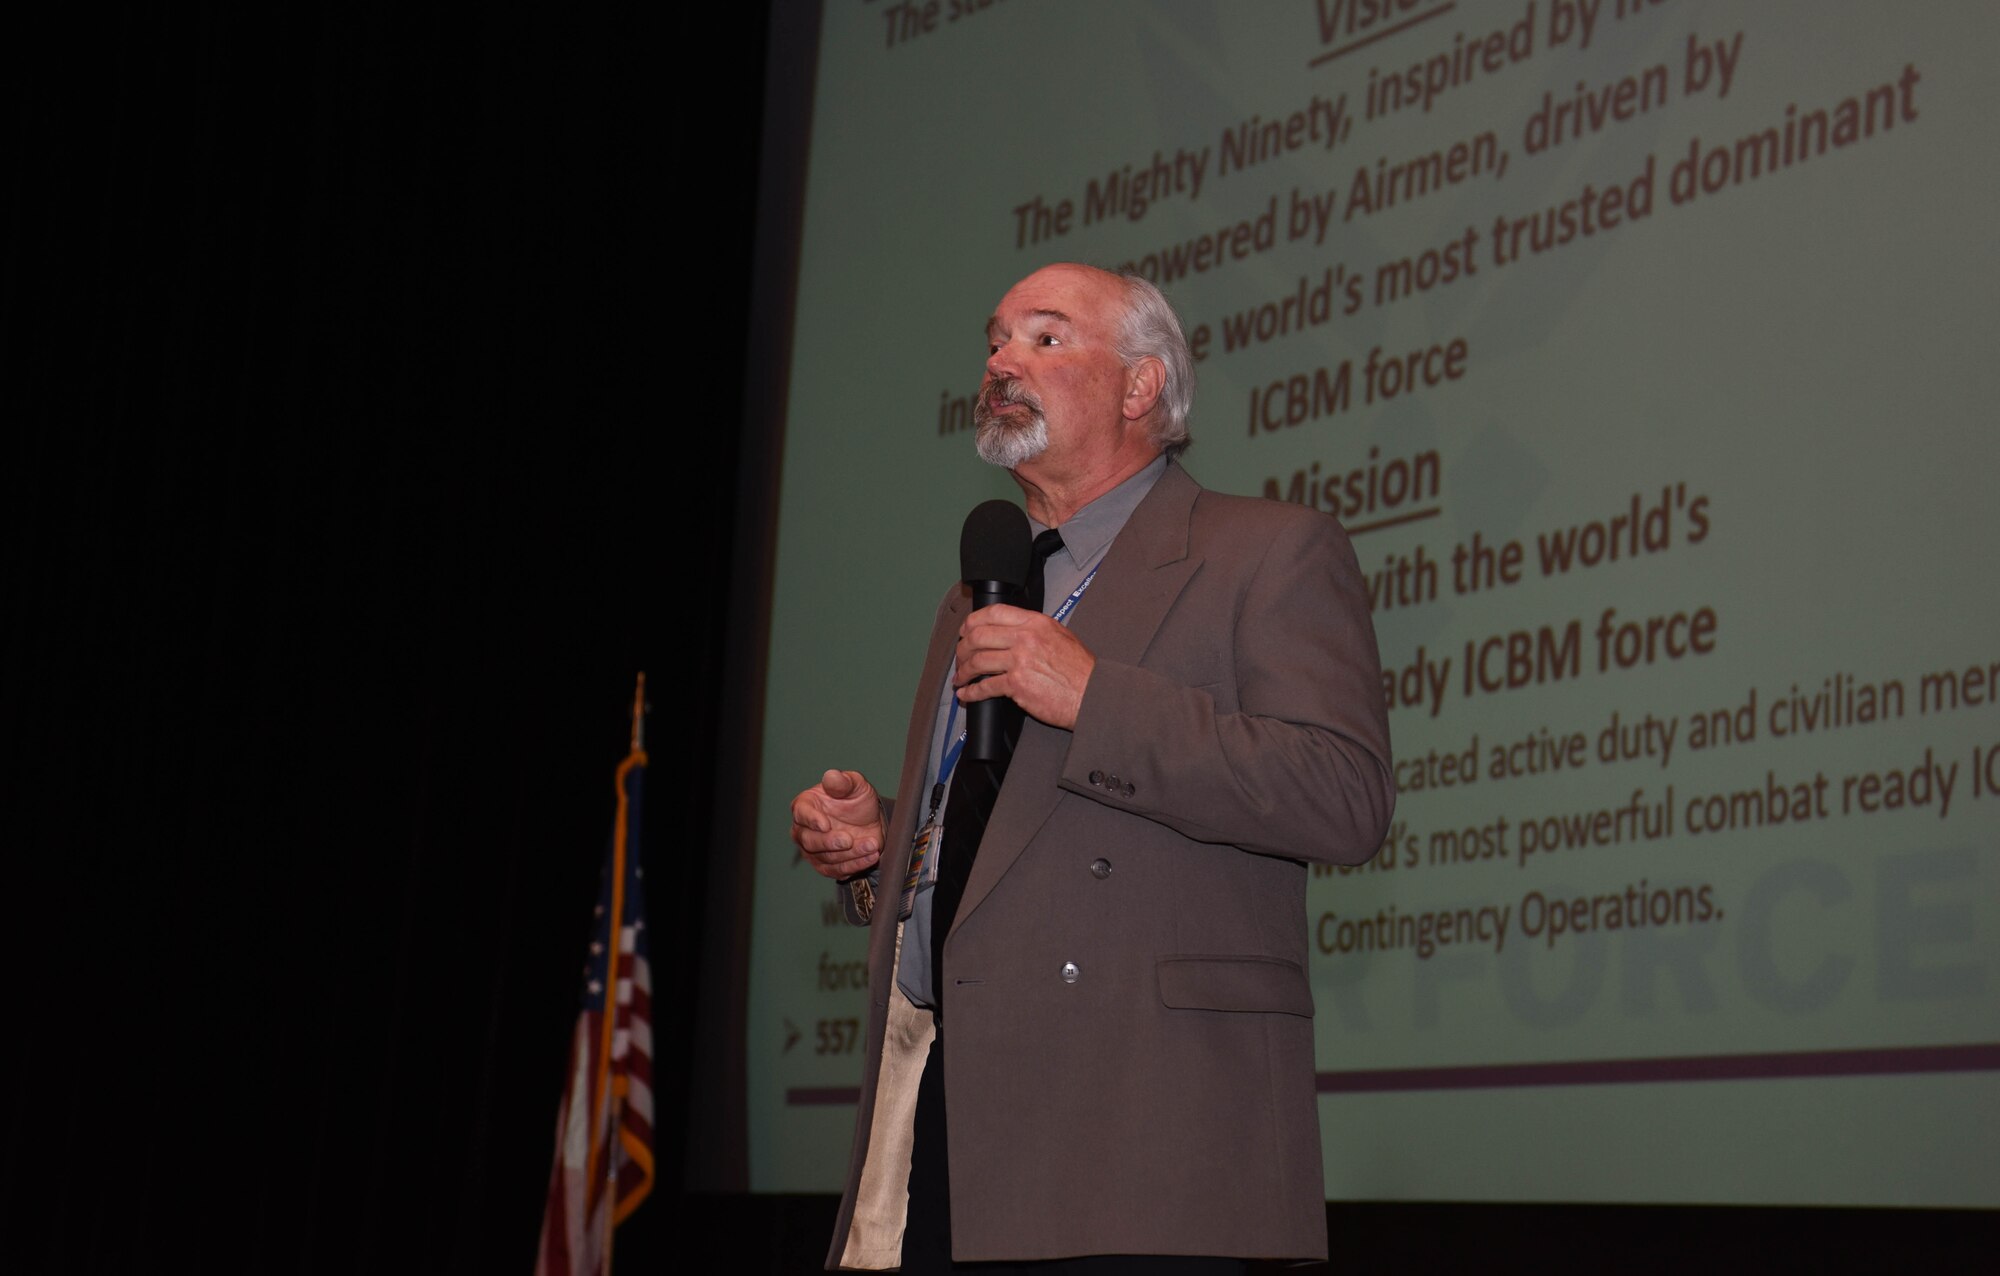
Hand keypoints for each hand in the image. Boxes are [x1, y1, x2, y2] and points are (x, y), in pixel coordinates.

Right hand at [791, 769, 885, 879]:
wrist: (870, 822)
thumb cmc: (856, 800)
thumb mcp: (856, 785)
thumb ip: (843, 782)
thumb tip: (831, 776)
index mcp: (805, 806)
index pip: (801, 814)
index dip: (812, 820)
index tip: (825, 824)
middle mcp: (804, 830)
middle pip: (809, 841)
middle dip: (830, 842)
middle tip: (849, 840)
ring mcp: (813, 851)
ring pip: (826, 858)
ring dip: (850, 854)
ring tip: (871, 845)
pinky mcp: (826, 866)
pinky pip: (837, 871)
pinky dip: (855, 865)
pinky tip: (870, 856)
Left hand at [953, 604, 1095, 729]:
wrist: (1092, 694)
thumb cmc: (1080, 670)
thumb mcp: (1060, 635)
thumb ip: (1034, 629)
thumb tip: (1011, 630)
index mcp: (1035, 622)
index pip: (994, 613)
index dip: (972, 621)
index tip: (965, 630)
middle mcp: (1025, 638)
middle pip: (979, 636)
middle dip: (963, 648)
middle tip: (961, 657)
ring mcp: (1019, 661)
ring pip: (978, 661)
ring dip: (964, 671)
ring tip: (961, 678)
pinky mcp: (1017, 684)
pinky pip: (985, 686)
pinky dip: (971, 692)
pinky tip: (967, 694)